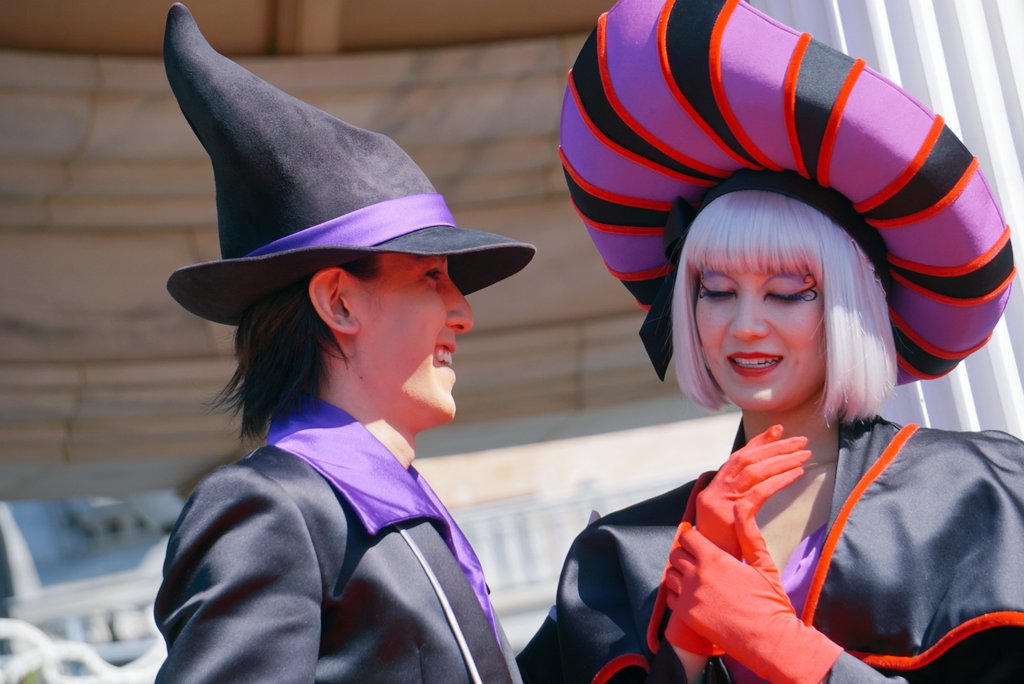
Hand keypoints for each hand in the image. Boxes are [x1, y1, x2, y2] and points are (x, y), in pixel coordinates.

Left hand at [665, 521, 841, 683]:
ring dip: (679, 574)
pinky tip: (694, 598)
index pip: (686, 536)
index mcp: (714, 558)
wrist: (769, 639)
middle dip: (684, 554)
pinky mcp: (688, 616)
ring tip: (694, 579)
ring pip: (670, 576)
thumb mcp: (762, 563)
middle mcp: (697, 575)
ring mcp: (690, 597)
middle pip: (675, 554)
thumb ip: (748, 534)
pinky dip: (678, 596)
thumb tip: (741, 506)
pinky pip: (671, 599)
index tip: (699, 542)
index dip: (691, 537)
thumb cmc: (770, 601)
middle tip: (698, 560)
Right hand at [696, 425, 809, 557]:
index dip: (757, 443)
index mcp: (712, 492)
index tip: (777, 431)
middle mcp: (713, 492)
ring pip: (753, 470)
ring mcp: (719, 502)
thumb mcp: (727, 525)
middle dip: (774, 446)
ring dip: (781, 459)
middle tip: (799, 440)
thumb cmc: (724, 553)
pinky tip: (797, 474)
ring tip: (804, 454)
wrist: (710, 575)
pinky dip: (779, 479)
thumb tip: (758, 488)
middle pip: (745, 459)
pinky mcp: (729, 514)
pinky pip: (759, 491)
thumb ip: (737, 504)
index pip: (735, 459)